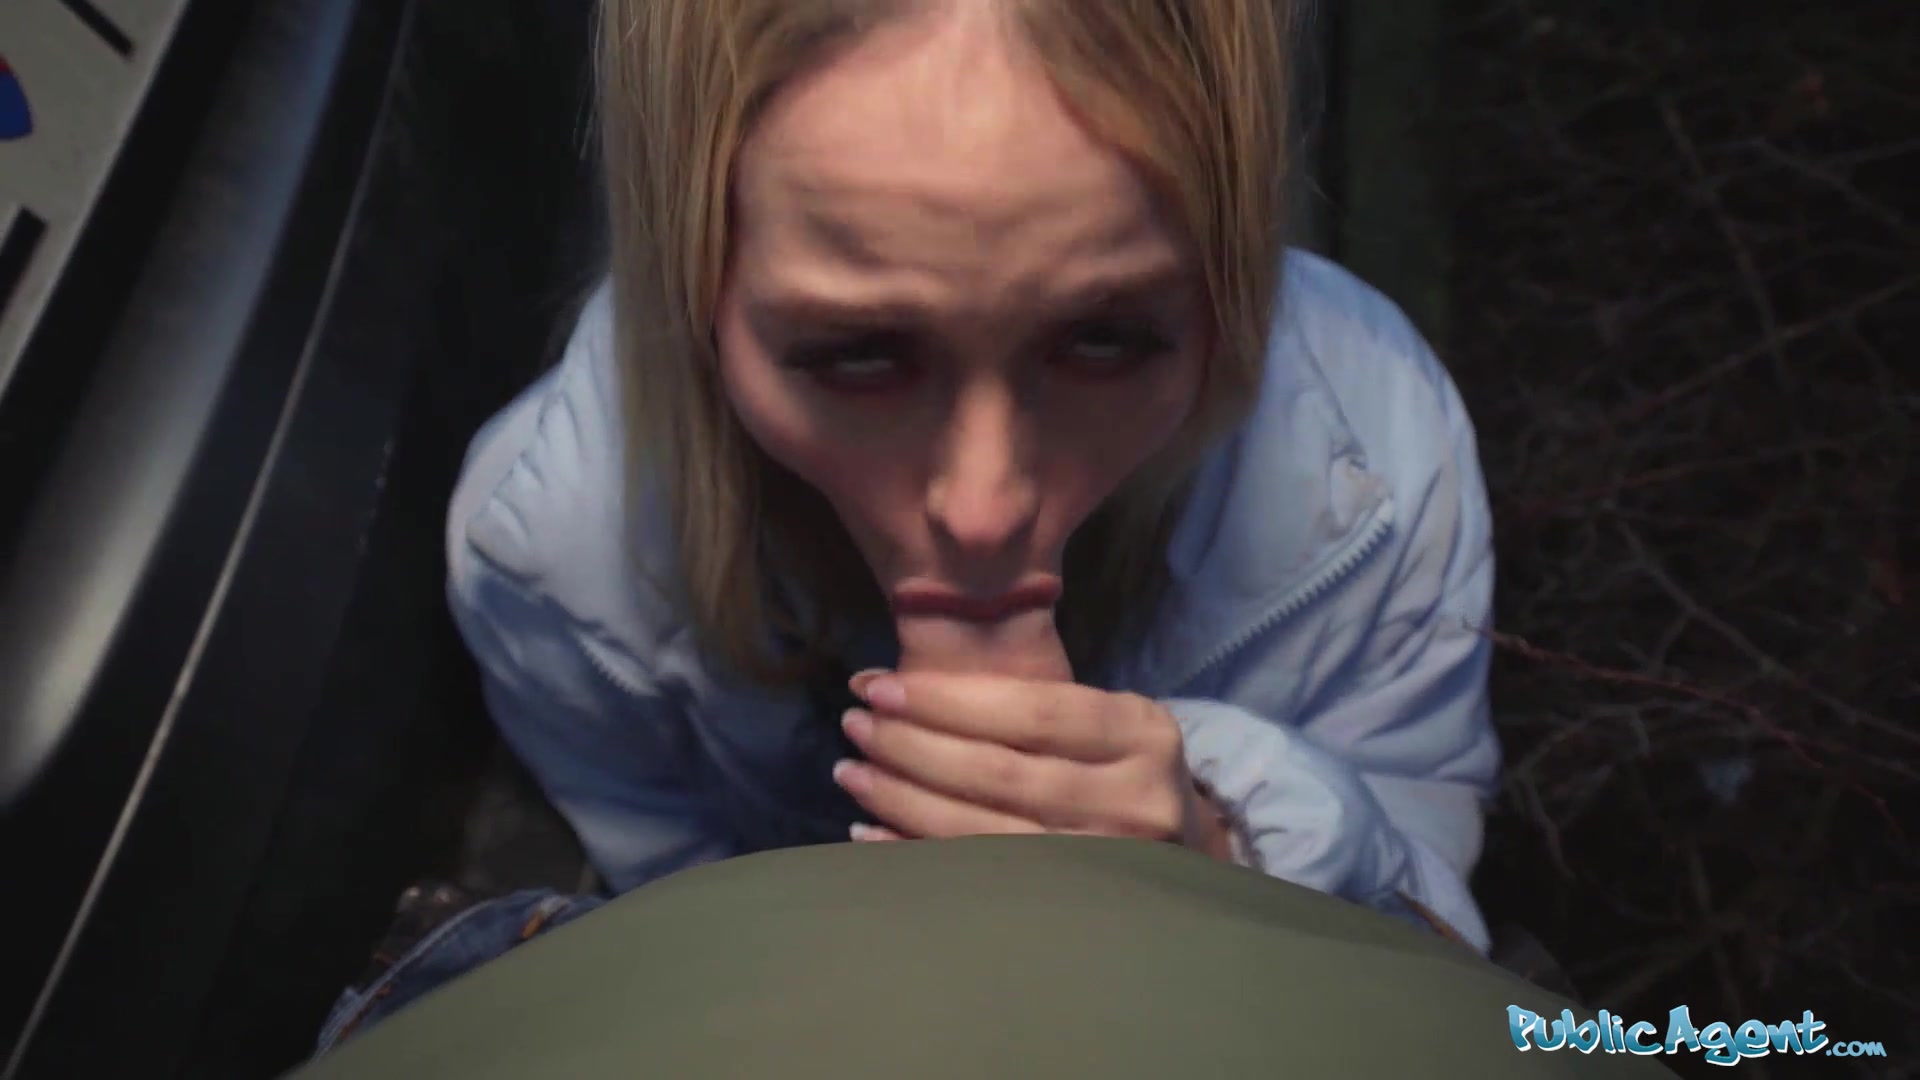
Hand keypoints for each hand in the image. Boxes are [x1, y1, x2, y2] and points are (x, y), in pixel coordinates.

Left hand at [830, 671, 1232, 856]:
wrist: (1185, 850)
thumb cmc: (1119, 768)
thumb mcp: (1104, 721)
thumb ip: (1027, 705)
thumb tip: (896, 686)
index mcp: (1140, 732)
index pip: (1030, 712)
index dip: (945, 700)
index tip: (876, 685)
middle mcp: (1133, 800)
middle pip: (1000, 773)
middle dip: (913, 746)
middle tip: (856, 725)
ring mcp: (1109, 863)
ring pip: (983, 832)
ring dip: (903, 800)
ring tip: (851, 771)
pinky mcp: (1076, 911)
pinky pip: (977, 880)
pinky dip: (915, 854)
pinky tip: (870, 832)